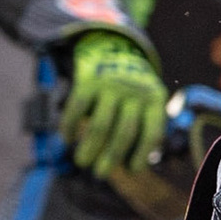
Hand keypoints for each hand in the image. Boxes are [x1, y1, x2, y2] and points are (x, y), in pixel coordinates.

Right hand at [60, 31, 166, 178]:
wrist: (114, 45)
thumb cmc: (130, 87)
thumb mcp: (146, 99)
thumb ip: (141, 126)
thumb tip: (129, 166)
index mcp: (154, 99)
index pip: (151, 133)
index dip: (142, 155)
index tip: (132, 171)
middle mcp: (135, 91)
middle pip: (123, 132)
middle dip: (111, 157)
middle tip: (100, 174)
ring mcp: (111, 84)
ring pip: (100, 125)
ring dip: (90, 148)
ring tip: (83, 162)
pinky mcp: (88, 78)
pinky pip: (77, 108)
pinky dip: (69, 126)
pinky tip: (65, 138)